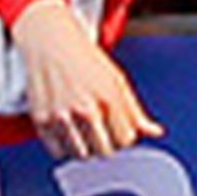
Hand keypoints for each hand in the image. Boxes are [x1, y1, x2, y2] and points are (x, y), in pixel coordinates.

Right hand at [12, 0, 163, 159]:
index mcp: (108, 97)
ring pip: (81, 155)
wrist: (49, 40)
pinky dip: (62, 144)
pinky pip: (57, 151)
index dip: (122, 135)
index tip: (115, 126)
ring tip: (80, 126)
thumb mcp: (115, 79)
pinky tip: (65, 126)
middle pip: (104, 152)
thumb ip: (135, 111)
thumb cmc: (83, 58)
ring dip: (83, 146)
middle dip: (105, 143)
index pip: (125, 140)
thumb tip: (155, 132)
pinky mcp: (41, 119)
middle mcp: (84, 108)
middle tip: (99, 128)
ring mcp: (61, 115)